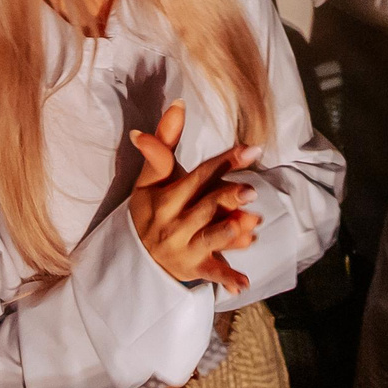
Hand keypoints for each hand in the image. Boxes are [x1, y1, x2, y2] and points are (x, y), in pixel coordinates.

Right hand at [128, 102, 257, 293]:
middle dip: (227, 198)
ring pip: (210, 239)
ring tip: (252, 223)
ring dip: (231, 232)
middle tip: (251, 190)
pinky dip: (227, 279)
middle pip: (206, 206)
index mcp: (166, 198)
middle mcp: (175, 222)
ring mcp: (185, 247)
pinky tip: (243, 284)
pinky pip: (212, 273)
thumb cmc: (149, 208)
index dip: (225, 162)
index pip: (199, 176)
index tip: (252, 149)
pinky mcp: (194, 268)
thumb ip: (166, 142)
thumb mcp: (151, 177)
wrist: (135, 255)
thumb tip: (179, 103)